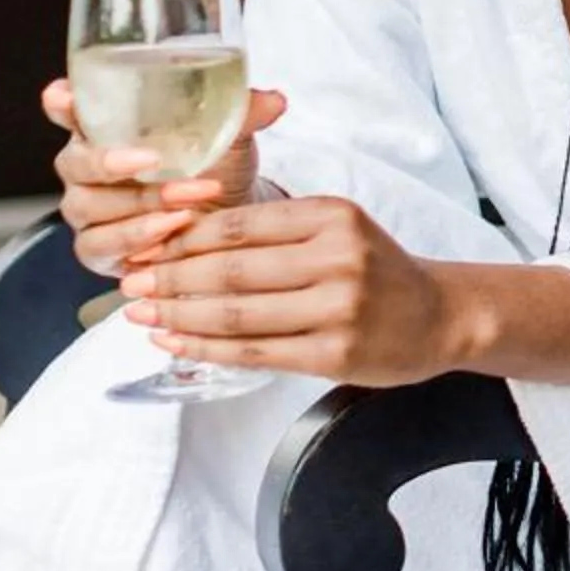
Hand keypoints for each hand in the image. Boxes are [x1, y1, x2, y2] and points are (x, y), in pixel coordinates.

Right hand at [43, 78, 287, 277]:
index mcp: (107, 127)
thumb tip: (273, 101)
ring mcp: (89, 208)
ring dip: (140, 205)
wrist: (231, 219)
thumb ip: (242, 112)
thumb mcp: (230, 135)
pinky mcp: (98, 247)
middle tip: (151, 161)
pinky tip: (166, 235)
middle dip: (111, 162)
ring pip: (89, 206)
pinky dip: (134, 241)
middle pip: (75, 162)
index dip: (62, 103)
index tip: (63, 97)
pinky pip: (100, 245)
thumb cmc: (218, 167)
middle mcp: (87, 167)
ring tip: (184, 206)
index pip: (69, 108)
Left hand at [118, 196, 464, 385]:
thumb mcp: (337, 228)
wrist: (440, 315)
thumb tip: (183, 239)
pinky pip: (253, 351)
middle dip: (170, 278)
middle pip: (231, 270)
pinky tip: (176, 342)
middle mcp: (338, 258)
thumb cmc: (377, 271)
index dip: (183, 239)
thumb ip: (274, 231)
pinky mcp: (334, 353)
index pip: (239, 224)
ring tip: (142, 315)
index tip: (146, 247)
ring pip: (236, 314)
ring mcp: (338, 308)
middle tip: (130, 284)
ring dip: (179, 315)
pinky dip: (205, 348)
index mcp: (333, 217)